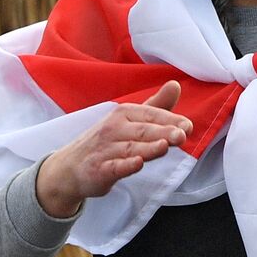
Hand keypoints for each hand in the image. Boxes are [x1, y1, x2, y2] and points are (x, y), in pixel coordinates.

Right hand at [35, 80, 192, 217]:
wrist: (68, 168)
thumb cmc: (105, 143)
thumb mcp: (128, 121)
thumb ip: (155, 106)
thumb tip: (175, 84)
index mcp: (123, 114)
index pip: (150, 114)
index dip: (170, 119)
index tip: (188, 126)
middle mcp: (113, 129)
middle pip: (143, 131)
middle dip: (163, 132)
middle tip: (182, 135)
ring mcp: (105, 150)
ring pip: (130, 148)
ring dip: (148, 147)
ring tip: (165, 146)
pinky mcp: (98, 171)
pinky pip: (113, 168)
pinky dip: (125, 166)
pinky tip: (137, 163)